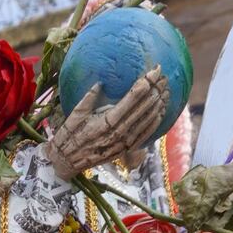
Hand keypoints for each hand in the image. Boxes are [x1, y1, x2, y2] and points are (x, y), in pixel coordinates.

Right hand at [46, 67, 168, 178]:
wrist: (66, 161)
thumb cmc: (68, 136)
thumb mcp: (75, 113)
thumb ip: (89, 97)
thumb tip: (101, 82)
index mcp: (106, 121)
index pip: (132, 99)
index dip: (145, 84)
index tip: (154, 71)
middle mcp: (117, 133)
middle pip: (142, 109)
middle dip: (155, 91)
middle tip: (164, 78)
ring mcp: (121, 143)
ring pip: (146, 122)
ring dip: (158, 106)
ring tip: (166, 92)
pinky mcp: (122, 151)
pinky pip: (142, 136)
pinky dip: (153, 124)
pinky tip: (160, 113)